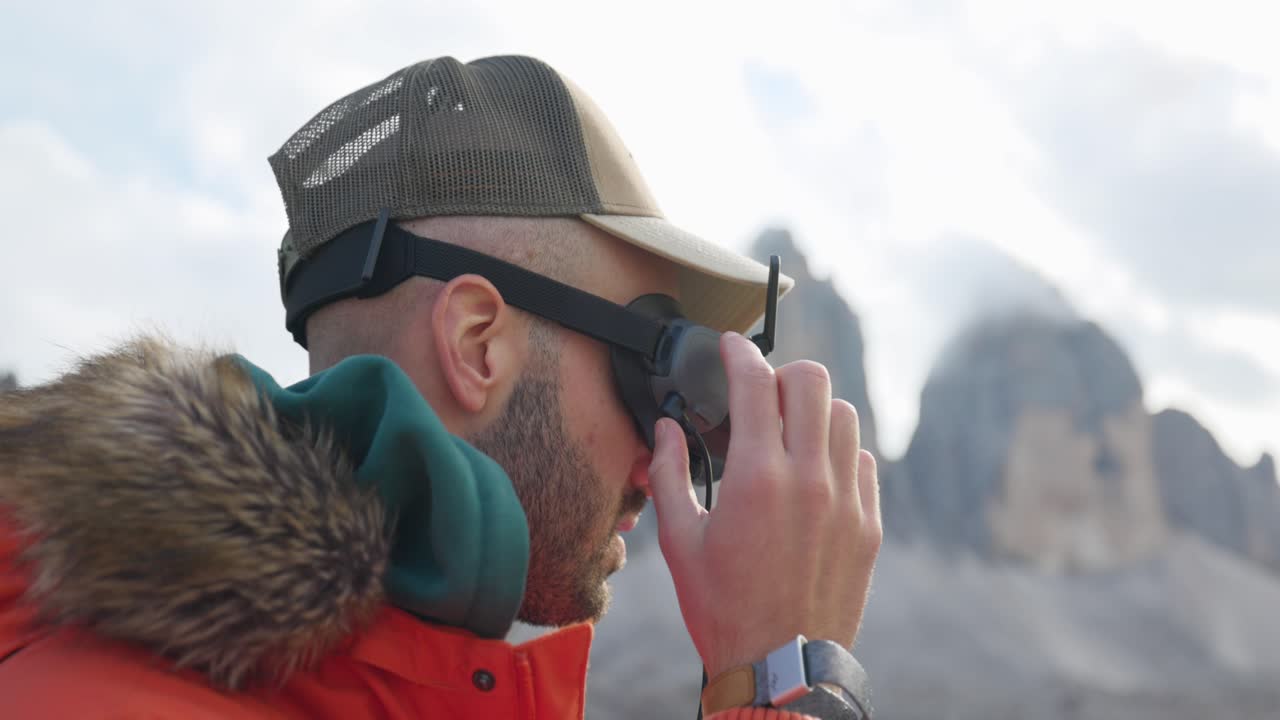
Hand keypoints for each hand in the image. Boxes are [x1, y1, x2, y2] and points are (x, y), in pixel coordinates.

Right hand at [646, 331, 881, 678]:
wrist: (781, 670)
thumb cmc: (723, 609)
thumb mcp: (680, 542)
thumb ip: (669, 473)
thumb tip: (666, 428)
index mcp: (756, 478)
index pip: (755, 382)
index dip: (739, 352)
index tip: (730, 346)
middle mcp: (809, 479)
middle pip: (812, 381)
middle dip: (781, 373)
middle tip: (760, 392)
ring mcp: (846, 501)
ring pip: (845, 416)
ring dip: (813, 411)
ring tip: (788, 432)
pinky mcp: (868, 525)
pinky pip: (863, 462)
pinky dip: (839, 451)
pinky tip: (815, 471)